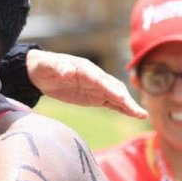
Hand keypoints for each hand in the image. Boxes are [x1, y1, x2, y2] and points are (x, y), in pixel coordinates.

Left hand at [26, 49, 146, 118]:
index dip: (113, 90)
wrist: (40, 72)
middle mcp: (95, 77)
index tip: (123, 99)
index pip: (102, 81)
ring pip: (115, 96)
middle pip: (114, 88)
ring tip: (141, 115)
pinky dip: (121, 108)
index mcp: (86, 69)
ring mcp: (95, 87)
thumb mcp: (48, 66)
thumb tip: (68, 71)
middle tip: (138, 113)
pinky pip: (110, 102)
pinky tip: (131, 114)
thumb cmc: (44, 66)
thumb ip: (59, 67)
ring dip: (128, 105)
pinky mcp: (93, 96)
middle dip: (126, 100)